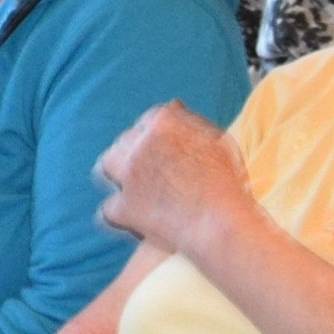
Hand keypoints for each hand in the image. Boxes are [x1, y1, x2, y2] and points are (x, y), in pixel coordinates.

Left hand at [92, 102, 249, 260]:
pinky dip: (117, 212)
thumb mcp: (217, 142)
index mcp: (164, 122)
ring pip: (107, 163)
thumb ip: (192, 122)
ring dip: (116, 171)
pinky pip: (107, 207)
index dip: (154, 134)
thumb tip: (173, 107)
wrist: (221, 226)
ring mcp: (129, 175)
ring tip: (129, 182)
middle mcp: (141, 143)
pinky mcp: (123, 208)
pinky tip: (128, 216)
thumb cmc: (227, 184)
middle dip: (137, 151)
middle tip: (150, 167)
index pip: (148, 120)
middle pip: (126, 139)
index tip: (162, 147)